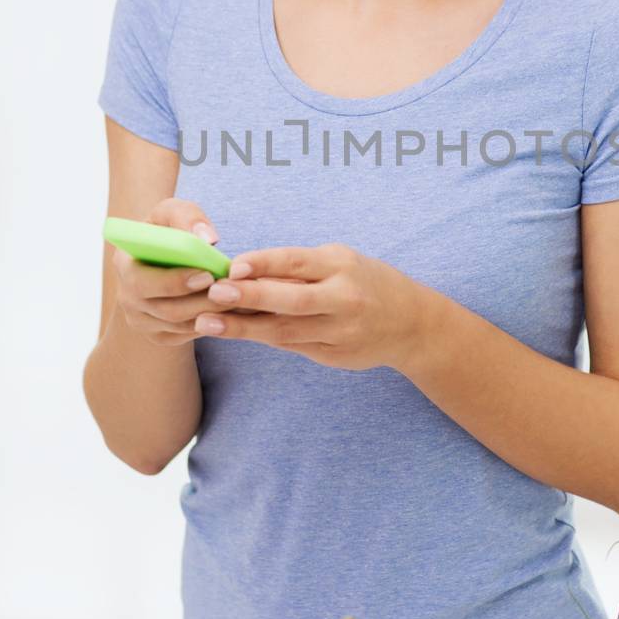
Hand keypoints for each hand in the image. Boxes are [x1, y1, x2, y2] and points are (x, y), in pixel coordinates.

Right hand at [112, 198, 249, 347]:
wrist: (166, 253)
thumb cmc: (170, 228)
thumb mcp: (174, 212)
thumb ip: (188, 217)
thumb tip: (208, 239)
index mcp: (124, 264)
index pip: (142, 282)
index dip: (174, 282)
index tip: (206, 274)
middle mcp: (127, 297)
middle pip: (166, 309)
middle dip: (202, 301)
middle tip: (231, 290)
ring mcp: (141, 320)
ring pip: (180, 325)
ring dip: (212, 313)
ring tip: (240, 298)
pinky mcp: (158, 334)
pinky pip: (187, 335)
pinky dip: (212, 323)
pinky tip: (234, 309)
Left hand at [193, 242, 427, 372]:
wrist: (411, 324)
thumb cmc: (366, 282)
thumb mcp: (341, 263)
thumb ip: (300, 268)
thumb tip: (247, 272)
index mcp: (343, 267)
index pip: (298, 262)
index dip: (264, 264)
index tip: (232, 266)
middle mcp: (343, 300)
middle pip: (291, 301)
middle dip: (250, 298)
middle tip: (214, 294)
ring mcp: (339, 332)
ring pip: (285, 331)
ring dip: (243, 328)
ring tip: (207, 323)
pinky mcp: (334, 356)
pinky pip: (292, 345)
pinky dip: (262, 338)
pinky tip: (235, 333)